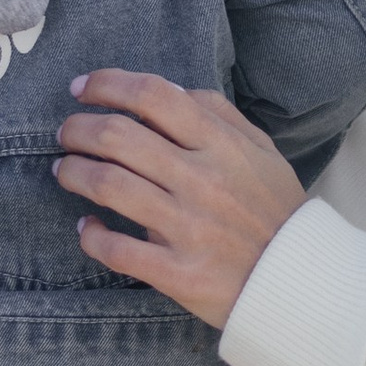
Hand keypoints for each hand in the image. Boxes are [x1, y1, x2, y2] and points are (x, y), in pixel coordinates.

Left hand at [55, 72, 305, 329]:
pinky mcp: (179, 273)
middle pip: (118, 136)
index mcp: (222, 145)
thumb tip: (169, 90)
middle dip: (78, 129)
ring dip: (74, 173)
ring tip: (65, 171)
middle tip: (65, 134)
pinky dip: (91, 234)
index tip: (82, 89)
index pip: (154, 96)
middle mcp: (202, 180)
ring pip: (109, 186)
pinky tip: (87, 227)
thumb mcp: (261, 152)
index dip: (108, 84)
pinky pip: (117, 249)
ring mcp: (189, 227)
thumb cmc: (275, 211)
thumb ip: (218, 115)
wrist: (300, 281)